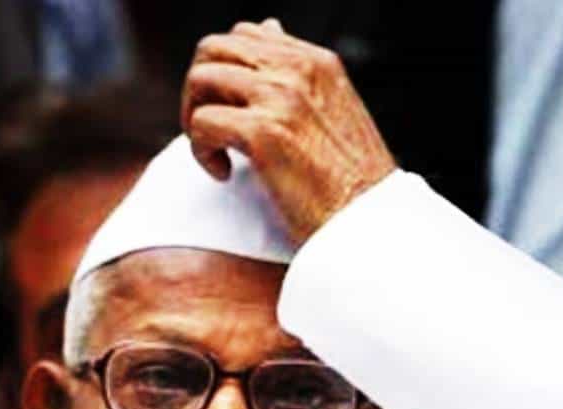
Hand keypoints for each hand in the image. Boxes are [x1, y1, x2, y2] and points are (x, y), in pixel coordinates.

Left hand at [181, 19, 395, 243]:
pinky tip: (224, 175)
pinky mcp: (264, 133)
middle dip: (199, 89)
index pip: (247, 35)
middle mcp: (299, 71)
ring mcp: (281, 98)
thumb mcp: (333, 111)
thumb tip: (270, 28)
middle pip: (214, 49)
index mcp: (317, 63)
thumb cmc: (351, 183)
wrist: (368, 225)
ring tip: (214, 151)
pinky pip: (202, 123)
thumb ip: (298, 72)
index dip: (225, 73)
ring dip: (194, 117)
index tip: (232, 111)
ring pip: (201, 79)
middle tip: (209, 130)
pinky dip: (201, 152)